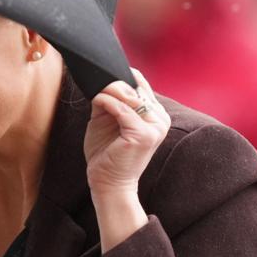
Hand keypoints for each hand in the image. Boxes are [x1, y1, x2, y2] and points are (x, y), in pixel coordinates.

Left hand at [83, 67, 171, 196]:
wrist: (108, 183)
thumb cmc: (107, 153)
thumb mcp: (106, 120)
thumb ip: (109, 101)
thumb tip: (100, 81)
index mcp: (156, 115)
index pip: (142, 85)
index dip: (124, 76)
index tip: (104, 73)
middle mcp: (160, 119)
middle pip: (137, 89)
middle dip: (114, 83)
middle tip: (95, 83)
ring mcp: (155, 127)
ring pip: (130, 97)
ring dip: (110, 90)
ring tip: (95, 92)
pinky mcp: (143, 135)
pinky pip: (122, 109)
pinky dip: (107, 101)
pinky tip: (97, 100)